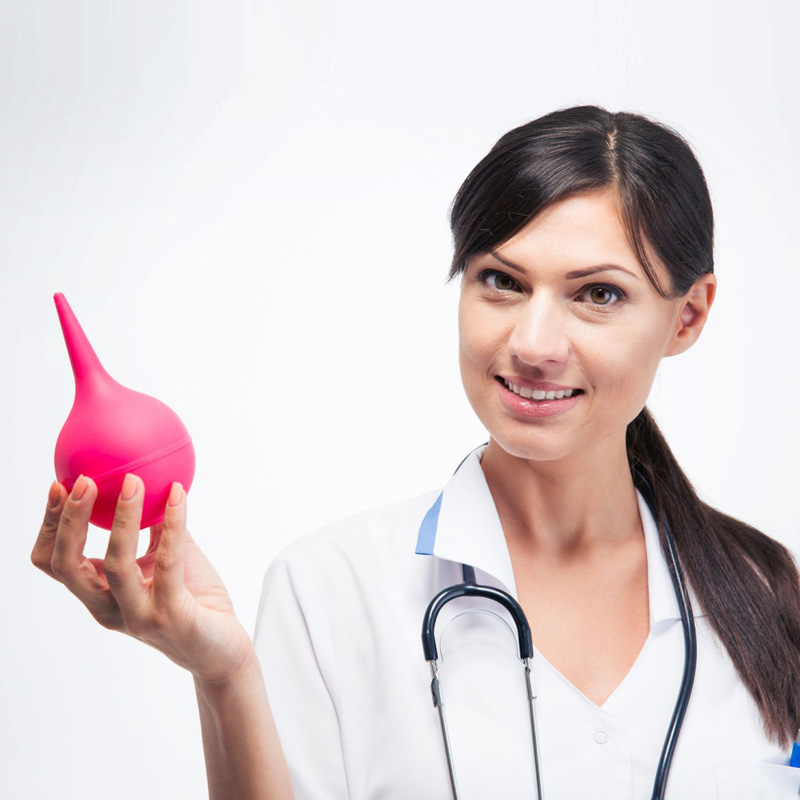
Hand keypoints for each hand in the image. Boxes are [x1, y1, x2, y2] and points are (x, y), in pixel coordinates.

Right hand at [31, 474, 255, 684]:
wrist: (224, 648)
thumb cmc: (194, 598)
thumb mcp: (169, 555)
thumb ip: (155, 525)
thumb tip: (145, 479)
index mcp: (101, 594)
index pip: (56, 561)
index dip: (50, 524)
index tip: (60, 483)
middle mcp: (109, 608)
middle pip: (68, 565)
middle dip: (69, 520)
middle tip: (84, 481)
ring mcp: (138, 615)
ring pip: (116, 565)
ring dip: (123, 518)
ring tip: (132, 481)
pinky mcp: (171, 616)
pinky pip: (169, 563)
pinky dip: (173, 524)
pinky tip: (179, 496)